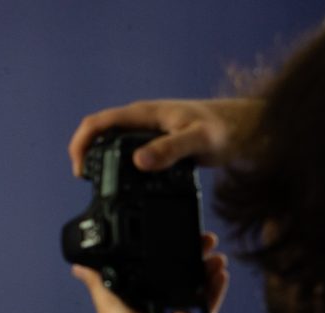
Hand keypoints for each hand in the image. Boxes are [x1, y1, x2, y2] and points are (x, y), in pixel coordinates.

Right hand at [68, 98, 260, 175]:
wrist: (245, 128)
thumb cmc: (226, 130)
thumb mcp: (198, 141)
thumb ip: (170, 150)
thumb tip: (139, 161)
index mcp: (145, 114)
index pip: (98, 123)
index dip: (81, 144)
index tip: (79, 172)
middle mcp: (142, 120)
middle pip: (100, 133)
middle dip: (84, 154)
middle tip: (85, 183)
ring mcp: (149, 132)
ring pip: (112, 143)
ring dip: (99, 160)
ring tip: (97, 186)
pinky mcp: (157, 144)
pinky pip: (127, 152)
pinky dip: (117, 167)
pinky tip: (123, 185)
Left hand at [71, 232, 229, 312]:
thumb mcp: (108, 305)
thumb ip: (98, 283)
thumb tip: (79, 267)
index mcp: (142, 296)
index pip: (158, 268)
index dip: (168, 251)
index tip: (176, 235)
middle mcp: (163, 302)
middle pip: (184, 272)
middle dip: (195, 254)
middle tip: (204, 240)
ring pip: (200, 284)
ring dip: (209, 267)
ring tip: (215, 254)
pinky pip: (210, 303)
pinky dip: (217, 288)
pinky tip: (221, 273)